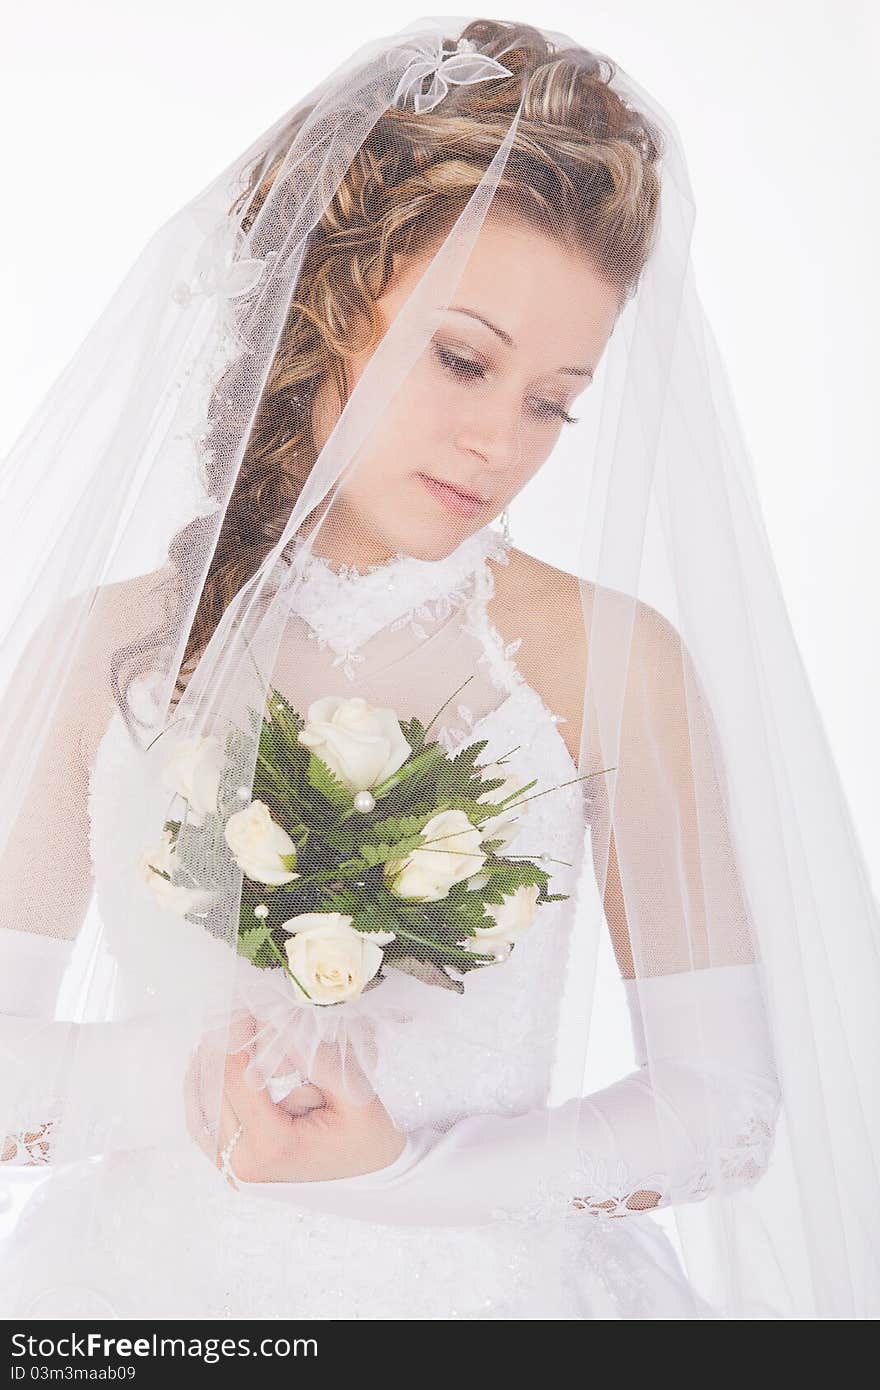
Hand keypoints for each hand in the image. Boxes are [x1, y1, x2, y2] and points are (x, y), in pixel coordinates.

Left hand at [184, 1011, 406, 1185]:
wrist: (375, 1183)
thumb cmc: (370, 1139)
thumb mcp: (355, 1095)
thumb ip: (317, 1058)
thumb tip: (280, 1019)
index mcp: (273, 1145)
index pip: (236, 1076)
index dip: (238, 1033)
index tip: (248, 1002)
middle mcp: (245, 1162)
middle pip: (215, 1087)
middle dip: (223, 1044)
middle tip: (236, 1008)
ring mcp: (235, 1169)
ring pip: (202, 1104)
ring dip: (208, 1064)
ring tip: (220, 1027)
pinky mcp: (234, 1166)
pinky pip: (202, 1126)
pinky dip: (198, 1092)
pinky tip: (201, 1062)